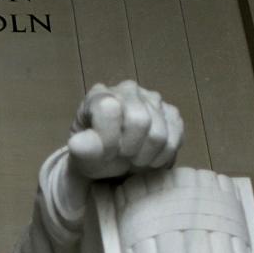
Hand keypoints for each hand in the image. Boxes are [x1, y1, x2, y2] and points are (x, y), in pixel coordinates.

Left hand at [67, 81, 183, 180]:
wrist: (114, 162)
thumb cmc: (95, 156)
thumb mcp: (82, 157)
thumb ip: (81, 149)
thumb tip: (77, 144)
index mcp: (100, 95)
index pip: (110, 110)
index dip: (109, 139)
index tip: (105, 153)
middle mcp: (128, 90)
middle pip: (140, 121)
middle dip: (130, 149)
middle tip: (122, 157)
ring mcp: (152, 99)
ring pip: (160, 133)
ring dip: (146, 156)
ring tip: (134, 159)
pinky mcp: (171, 113)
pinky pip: (176, 138)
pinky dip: (162, 156)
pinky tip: (149, 157)